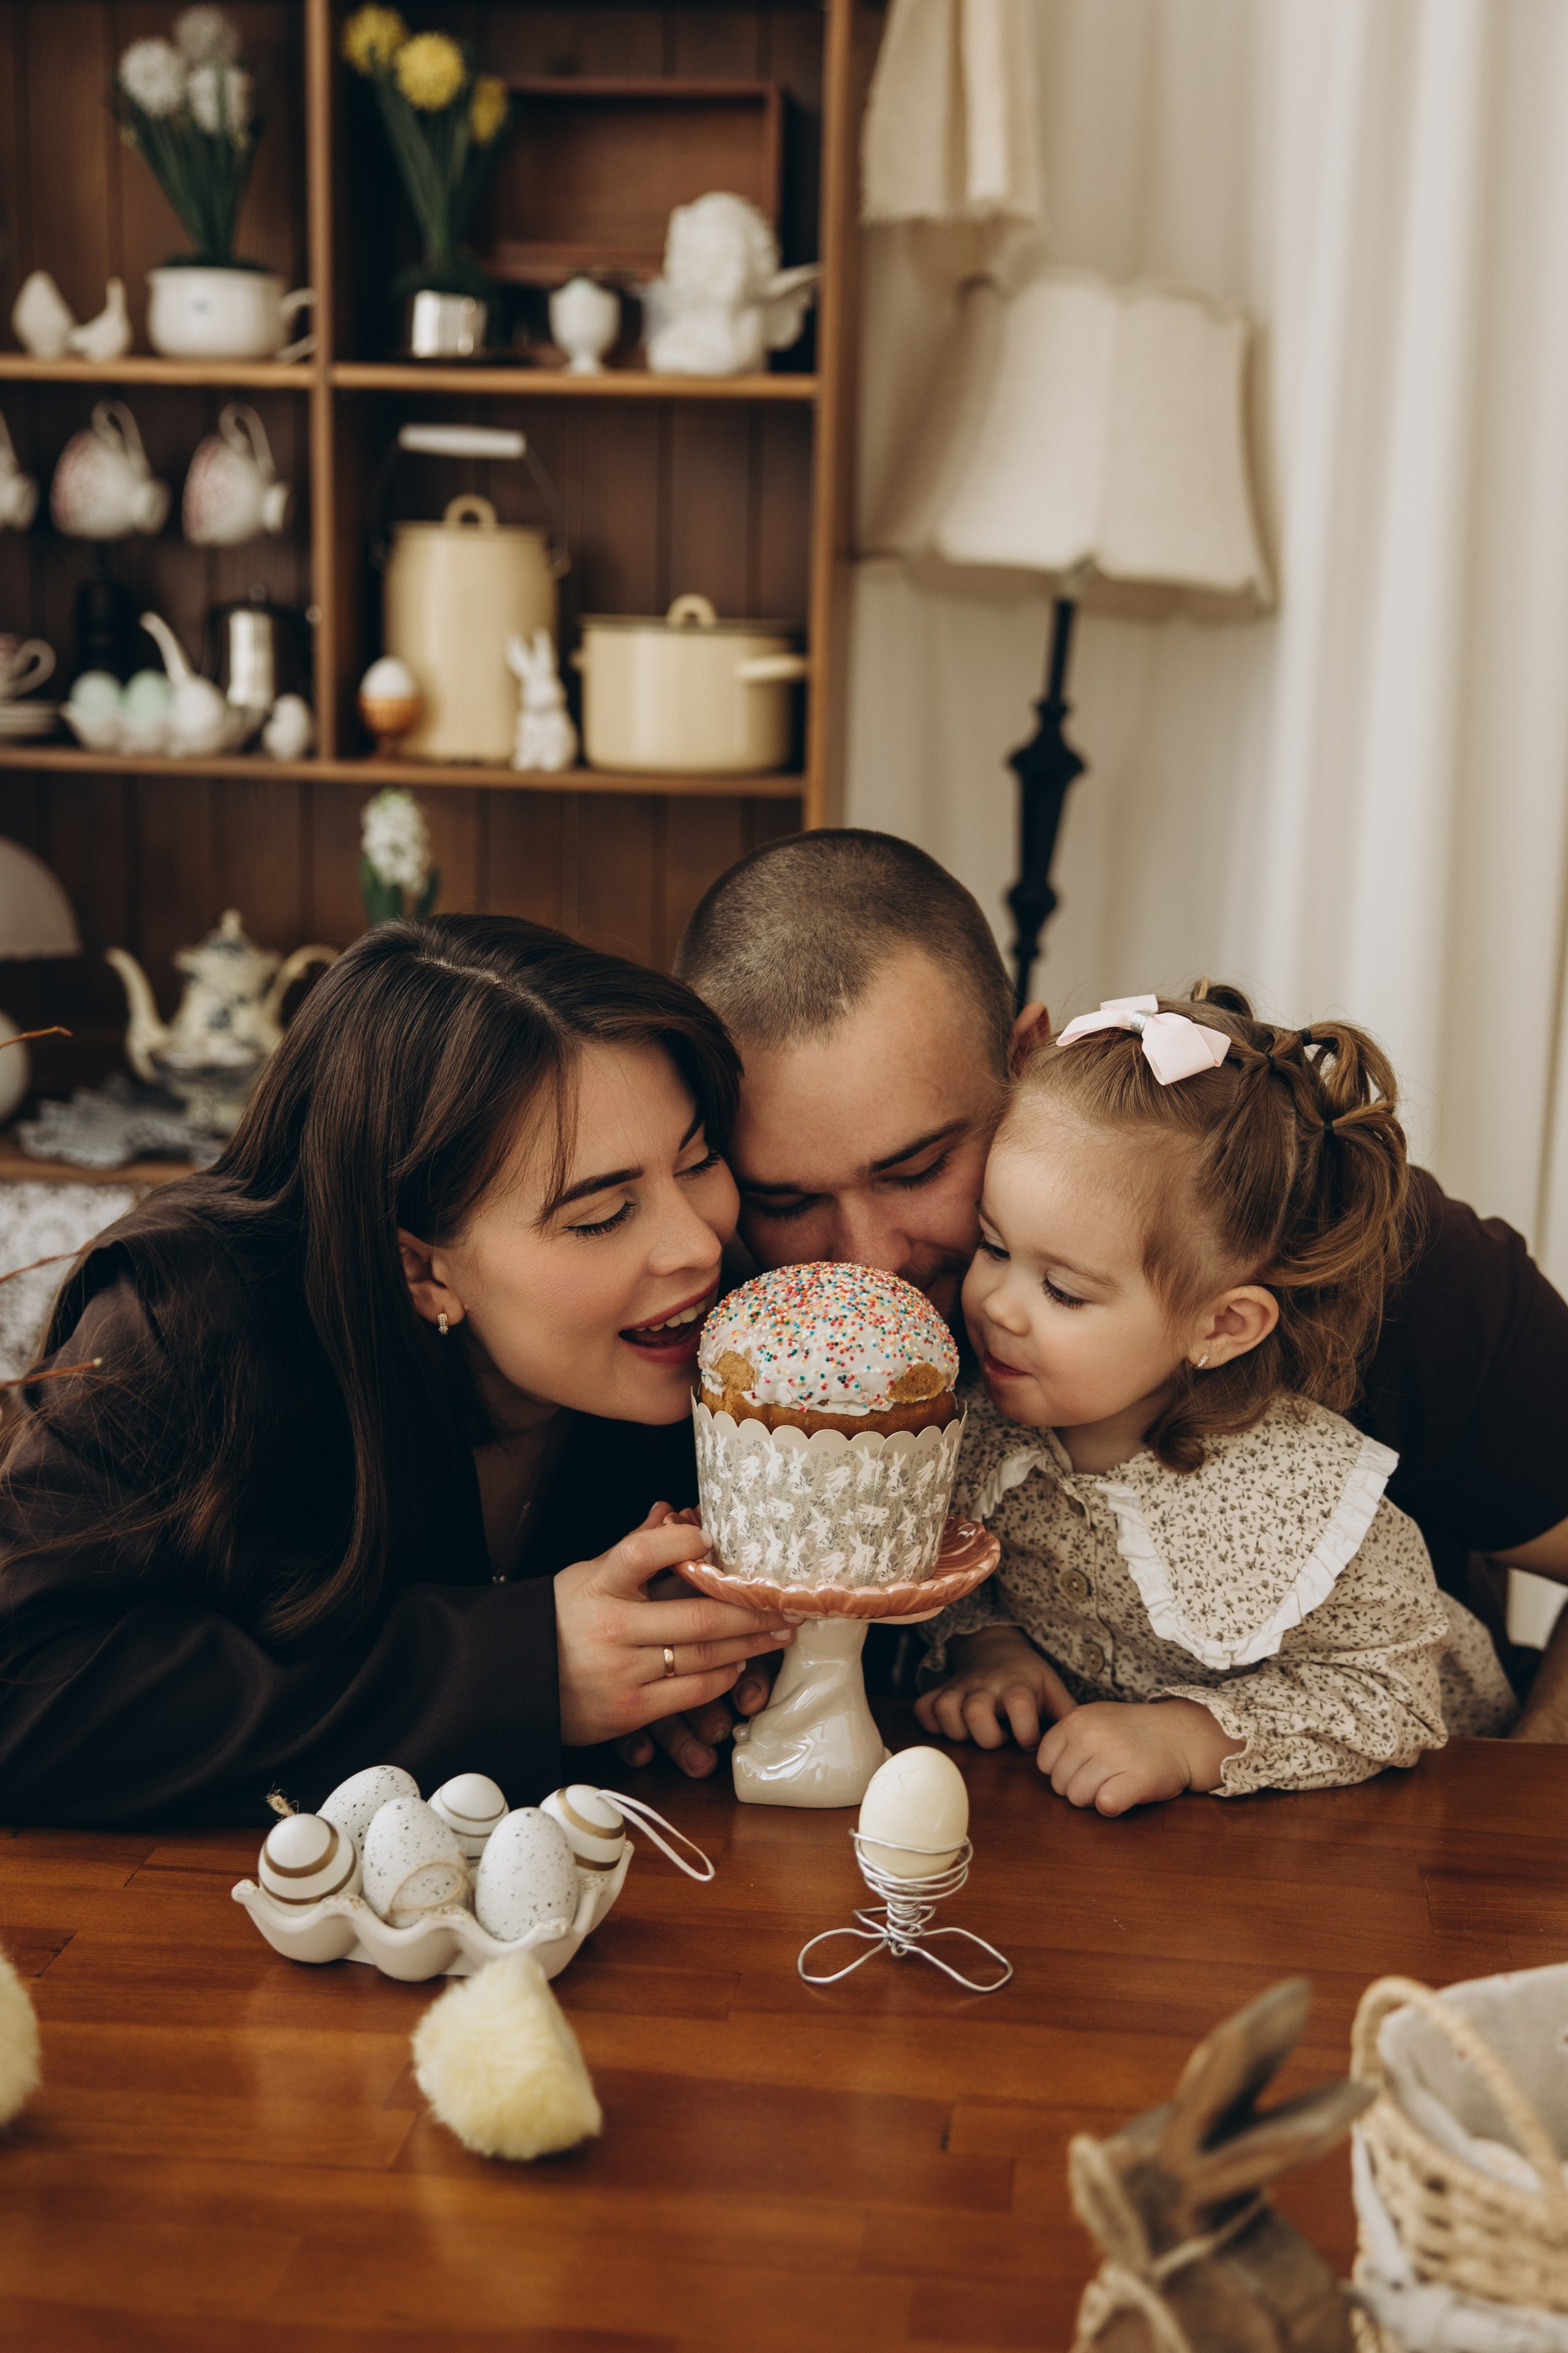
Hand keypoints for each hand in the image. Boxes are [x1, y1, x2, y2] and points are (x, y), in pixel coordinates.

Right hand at [554, 1503, 794, 1749]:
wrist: (513, 1680)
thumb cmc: (561, 1620)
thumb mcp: (588, 1576)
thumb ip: (632, 1547)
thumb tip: (671, 1509)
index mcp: (598, 1584)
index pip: (644, 1552)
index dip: (684, 1541)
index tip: (715, 1535)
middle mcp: (612, 1627)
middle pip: (698, 1614)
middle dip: (753, 1610)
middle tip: (789, 1601)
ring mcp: (622, 1671)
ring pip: (703, 1655)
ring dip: (750, 1643)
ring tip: (779, 1632)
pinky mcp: (629, 1709)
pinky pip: (691, 1691)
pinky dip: (722, 1676)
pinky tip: (740, 1664)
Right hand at [914, 1626, 1075, 1748]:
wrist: (995, 1647)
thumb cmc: (1027, 1676)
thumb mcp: (1051, 1687)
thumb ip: (1066, 1713)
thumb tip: (1087, 1739)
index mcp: (1016, 1684)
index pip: (1019, 1707)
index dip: (1027, 1733)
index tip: (1029, 1740)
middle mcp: (985, 1684)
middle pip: (976, 1712)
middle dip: (987, 1737)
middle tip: (998, 1738)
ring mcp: (959, 1687)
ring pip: (946, 1711)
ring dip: (958, 1731)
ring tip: (975, 1732)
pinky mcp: (940, 1691)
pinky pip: (925, 1710)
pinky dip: (932, 1723)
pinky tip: (951, 1725)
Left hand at [1036, 1698, 1241, 1814]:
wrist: (1181, 1735)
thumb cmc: (1135, 1733)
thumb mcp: (1096, 1718)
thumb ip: (1069, 1737)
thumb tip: (1048, 1770)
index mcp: (1077, 1720)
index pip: (1045, 1762)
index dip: (1062, 1771)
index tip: (1083, 1768)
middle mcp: (1091, 1735)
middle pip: (1060, 1785)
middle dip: (1078, 1788)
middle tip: (1103, 1778)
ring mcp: (1113, 1756)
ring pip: (1078, 1798)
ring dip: (1094, 1799)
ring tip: (1114, 1784)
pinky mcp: (1136, 1779)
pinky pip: (1105, 1805)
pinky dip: (1112, 1807)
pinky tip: (1124, 1794)